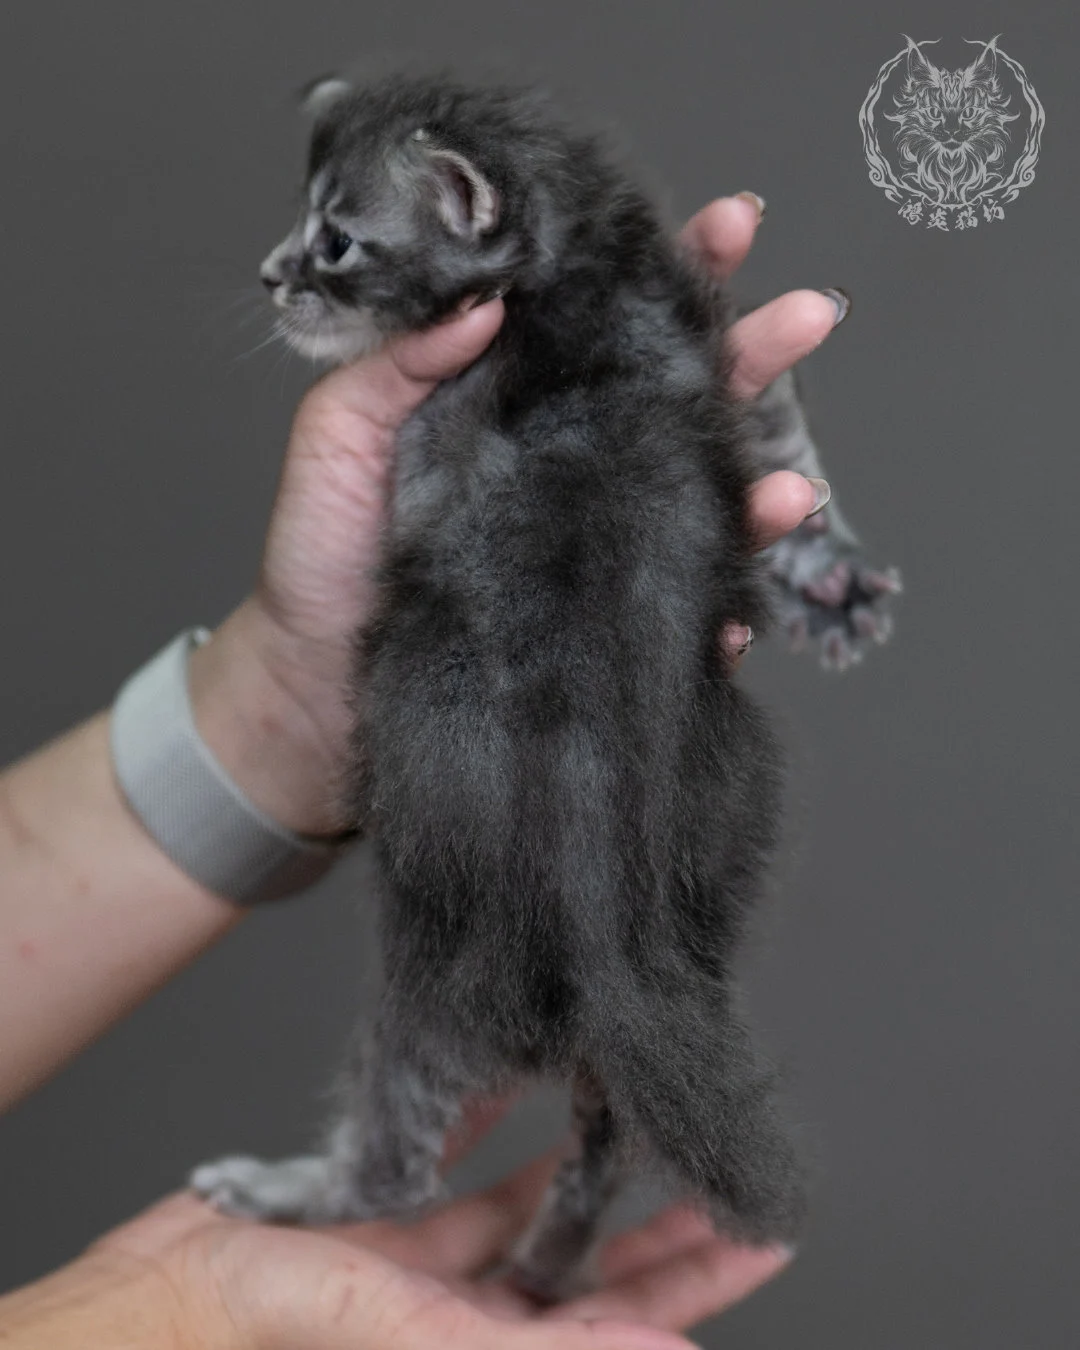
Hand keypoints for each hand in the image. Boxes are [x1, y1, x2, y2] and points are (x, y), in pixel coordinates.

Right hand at [0, 1106, 789, 1349]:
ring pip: (544, 1232)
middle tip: (737, 1202)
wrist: (162, 1298)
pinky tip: (548, 1120)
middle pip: (595, 1287)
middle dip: (670, 1250)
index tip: (756, 1243)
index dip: (688, 1294)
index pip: (611, 1332)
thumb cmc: (264, 1334)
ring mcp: (432, 1274)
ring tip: (661, 1151)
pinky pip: (470, 1190)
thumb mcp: (407, 1338)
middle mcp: (469, 1321)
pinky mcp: (391, 1229)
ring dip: (603, 1194)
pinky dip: (511, 1154)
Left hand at [189, 195, 839, 834]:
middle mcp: (566, 460)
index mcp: (512, 399)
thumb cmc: (317, 560)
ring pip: (697, 503)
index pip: (599, 318)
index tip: (730, 226)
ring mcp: (588, 542)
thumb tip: (486, 300)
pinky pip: (675, 614)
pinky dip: (717, 618)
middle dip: (752, 353)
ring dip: (759, 493)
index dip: (668, 268)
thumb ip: (397, 363)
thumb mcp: (336, 438)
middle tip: (809, 316)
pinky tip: (736, 620)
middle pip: (676, 396)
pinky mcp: (595, 623)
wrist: (312, 690)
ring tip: (789, 492)